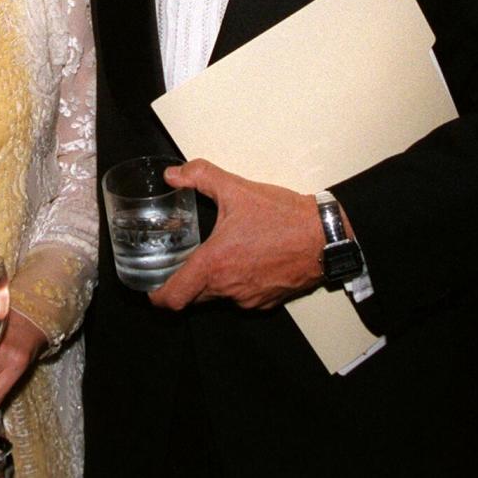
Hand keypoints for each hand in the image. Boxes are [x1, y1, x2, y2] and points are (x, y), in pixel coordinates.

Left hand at [149, 159, 324, 311]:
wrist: (326, 236)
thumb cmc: (283, 216)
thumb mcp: (236, 188)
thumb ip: (200, 176)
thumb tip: (174, 175)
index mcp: (215, 265)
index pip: (173, 298)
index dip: (157, 295)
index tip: (151, 285)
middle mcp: (230, 288)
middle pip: (193, 298)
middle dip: (184, 282)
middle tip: (179, 261)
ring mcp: (250, 299)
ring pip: (218, 298)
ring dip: (211, 282)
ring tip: (214, 254)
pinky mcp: (268, 301)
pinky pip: (242, 298)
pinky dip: (235, 283)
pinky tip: (242, 259)